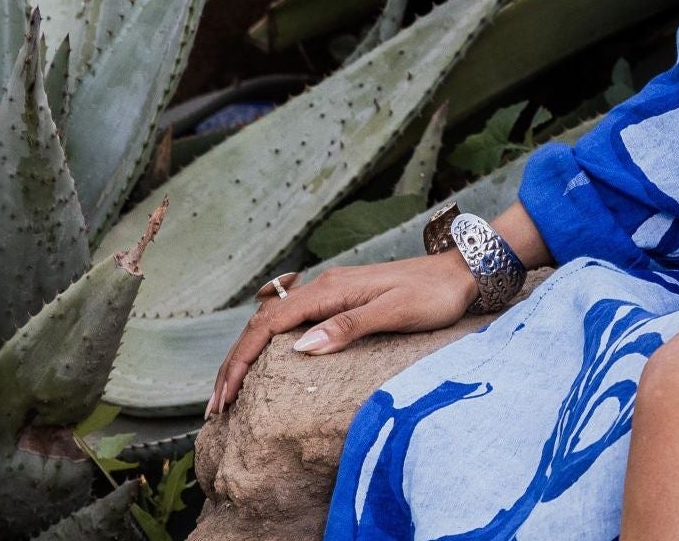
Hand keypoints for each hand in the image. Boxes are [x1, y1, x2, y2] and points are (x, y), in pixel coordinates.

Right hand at [210, 252, 479, 415]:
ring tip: (228, 390)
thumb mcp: (395, 311)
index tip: (224, 397)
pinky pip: (290, 321)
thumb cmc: (433, 295)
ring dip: (246, 355)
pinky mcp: (340, 300)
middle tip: (217, 406)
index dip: (240, 362)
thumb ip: (349, 327)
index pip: (267, 327)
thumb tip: (302, 347)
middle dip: (233, 364)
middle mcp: (323, 287)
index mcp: (329, 290)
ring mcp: (330, 293)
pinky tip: (262, 360)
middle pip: (261, 325)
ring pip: (272, 322)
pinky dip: (268, 344)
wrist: (462, 273)